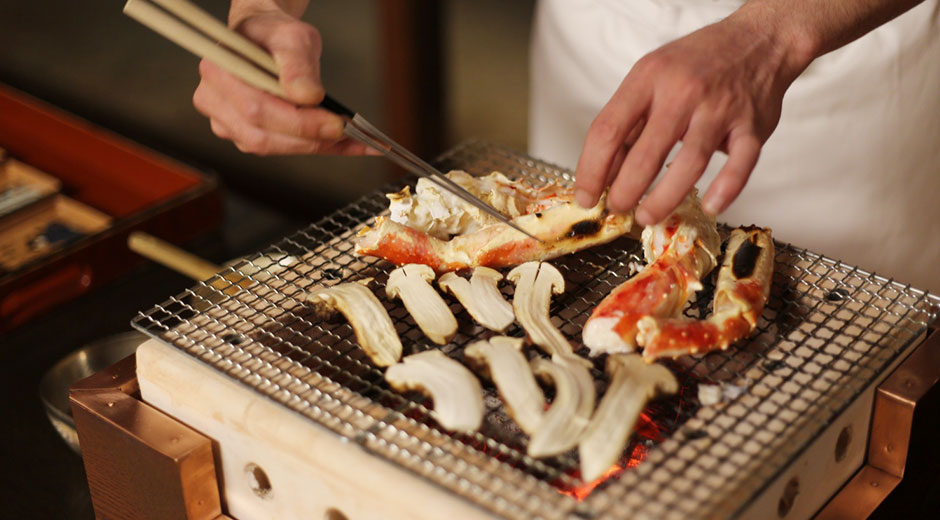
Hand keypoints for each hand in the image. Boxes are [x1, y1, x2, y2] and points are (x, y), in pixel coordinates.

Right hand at [192, 10, 374, 155]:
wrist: (267, 40)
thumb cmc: (274, 35)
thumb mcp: (292, 37)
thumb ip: (298, 65)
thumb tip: (308, 97)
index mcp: (218, 72)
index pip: (257, 109)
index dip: (299, 122)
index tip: (336, 123)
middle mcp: (213, 101)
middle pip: (261, 136)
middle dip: (309, 138)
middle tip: (347, 133)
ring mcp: (225, 122)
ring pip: (269, 147)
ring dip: (314, 146)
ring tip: (351, 140)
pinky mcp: (242, 135)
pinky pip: (278, 148)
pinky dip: (313, 146)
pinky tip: (341, 144)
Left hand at [574, 9, 809, 225]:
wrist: (759, 40)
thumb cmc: (697, 63)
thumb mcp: (652, 76)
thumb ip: (629, 122)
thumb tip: (602, 172)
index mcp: (649, 77)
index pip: (608, 130)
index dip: (591, 169)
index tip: (586, 195)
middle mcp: (683, 91)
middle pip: (645, 154)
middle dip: (625, 192)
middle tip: (618, 208)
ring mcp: (720, 109)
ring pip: (688, 164)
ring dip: (663, 199)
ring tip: (647, 216)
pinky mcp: (752, 126)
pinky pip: (739, 164)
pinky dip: (725, 190)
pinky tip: (709, 207)